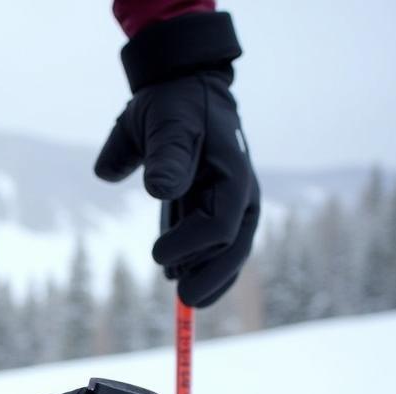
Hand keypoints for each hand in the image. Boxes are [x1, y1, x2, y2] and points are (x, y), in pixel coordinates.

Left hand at [94, 13, 259, 307]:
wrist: (181, 92)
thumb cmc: (172, 106)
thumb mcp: (165, 122)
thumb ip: (165, 155)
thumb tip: (161, 189)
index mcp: (233, 172)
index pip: (221, 224)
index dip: (191, 246)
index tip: (157, 256)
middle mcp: (239, 192)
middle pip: (236, 246)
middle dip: (213, 277)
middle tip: (185, 300)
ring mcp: (230, 203)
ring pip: (229, 252)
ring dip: (209, 277)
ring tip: (185, 298)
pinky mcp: (214, 211)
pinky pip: (218, 249)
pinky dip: (207, 270)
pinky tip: (187, 289)